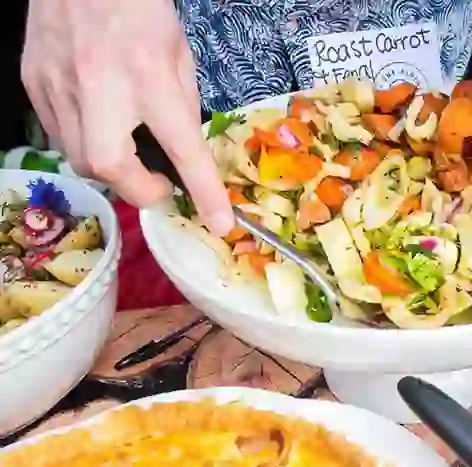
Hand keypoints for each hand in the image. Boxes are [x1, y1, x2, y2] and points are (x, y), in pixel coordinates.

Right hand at [21, 0, 233, 234]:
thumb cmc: (141, 10)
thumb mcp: (180, 56)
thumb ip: (183, 107)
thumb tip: (183, 154)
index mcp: (150, 76)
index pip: (183, 148)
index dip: (203, 191)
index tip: (220, 223)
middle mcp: (100, 85)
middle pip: (109, 167)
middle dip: (138, 189)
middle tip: (160, 183)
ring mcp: (58, 84)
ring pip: (79, 159)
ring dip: (112, 169)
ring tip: (130, 150)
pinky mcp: (33, 82)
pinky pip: (59, 135)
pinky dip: (84, 143)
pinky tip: (99, 125)